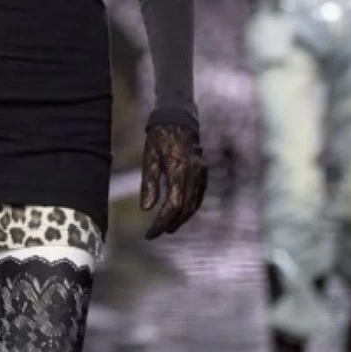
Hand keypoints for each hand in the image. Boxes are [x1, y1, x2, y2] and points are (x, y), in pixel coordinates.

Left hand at [140, 123, 207, 238]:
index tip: (151, 232)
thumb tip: (146, 209)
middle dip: (171, 223)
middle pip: (185, 207)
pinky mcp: (204, 172)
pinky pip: (199, 195)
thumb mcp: (149, 157)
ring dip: (182, 218)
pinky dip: (190, 207)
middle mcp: (194, 172)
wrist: (179, 118)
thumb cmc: (160, 137)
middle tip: (157, 233)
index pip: (173, 204)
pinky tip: (181, 213)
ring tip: (168, 228)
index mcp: (179, 169)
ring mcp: (202, 172)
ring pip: (195, 203)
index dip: (162, 221)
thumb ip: (149, 184)